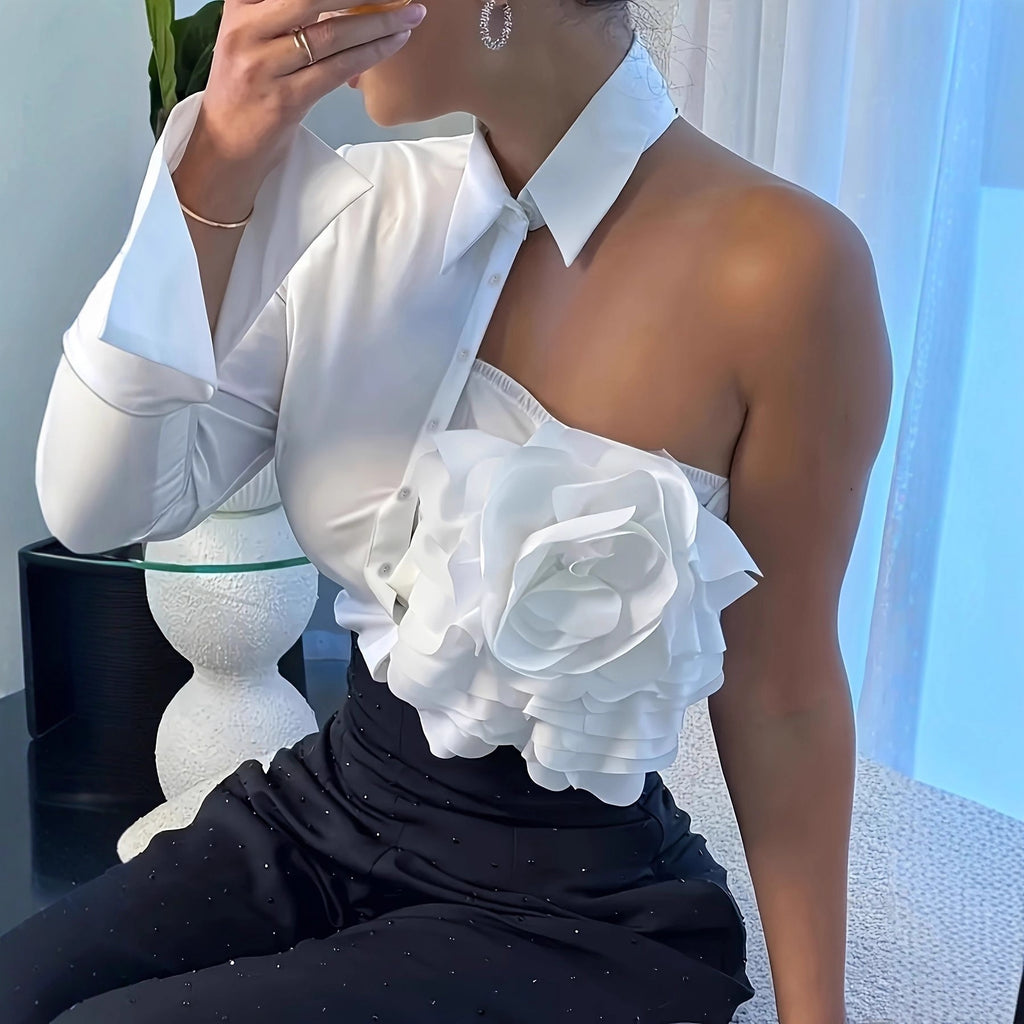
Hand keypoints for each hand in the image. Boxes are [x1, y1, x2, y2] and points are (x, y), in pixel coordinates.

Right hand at [196, 0, 427, 174]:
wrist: (225, 146)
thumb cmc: (247, 89)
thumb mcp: (251, 38)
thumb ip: (282, 13)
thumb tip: (338, 2)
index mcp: (239, 7)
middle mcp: (245, 31)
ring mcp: (263, 66)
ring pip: (331, 34)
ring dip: (378, 22)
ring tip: (410, 14)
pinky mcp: (284, 100)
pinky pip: (337, 70)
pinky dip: (371, 53)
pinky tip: (394, 43)